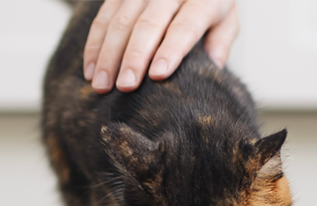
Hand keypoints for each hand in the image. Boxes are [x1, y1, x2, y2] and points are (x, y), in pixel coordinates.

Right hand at [83, 0, 238, 93]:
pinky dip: (95, 45)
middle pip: (149, 24)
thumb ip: (220, 44)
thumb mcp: (226, 21)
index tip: (158, 75)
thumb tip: (212, 69)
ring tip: (102, 85)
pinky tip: (91, 70)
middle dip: (134, 57)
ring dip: (108, 54)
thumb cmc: (210, 6)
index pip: (185, 25)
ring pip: (121, 20)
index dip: (171, 49)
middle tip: (125, 87)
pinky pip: (104, 16)